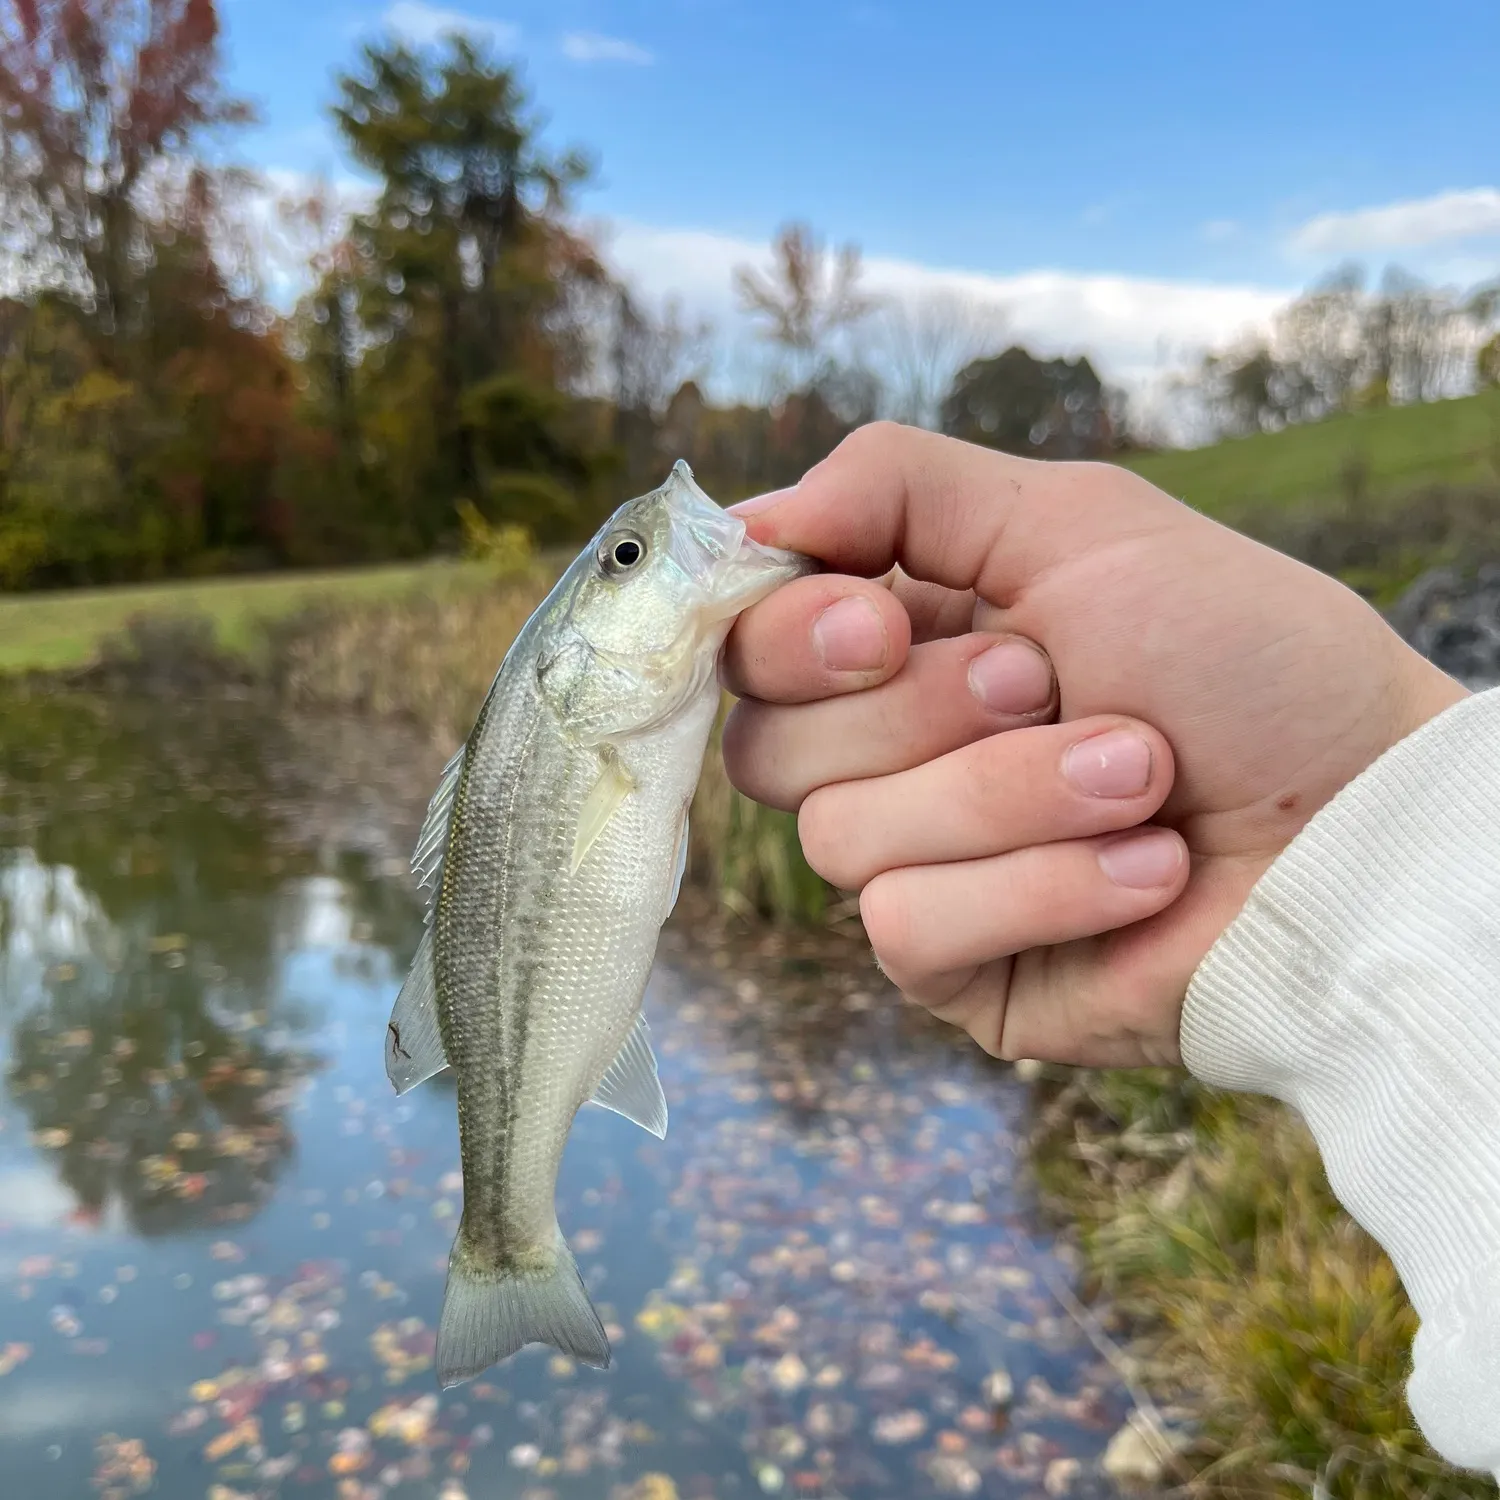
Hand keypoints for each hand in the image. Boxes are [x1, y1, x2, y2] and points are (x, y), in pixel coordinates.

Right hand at [720, 424, 1467, 1066]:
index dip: (787, 638)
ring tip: (1144, 777)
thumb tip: (746, 522)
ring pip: (841, 840)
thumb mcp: (1075, 520)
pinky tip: (1146, 874)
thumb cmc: (1241, 657)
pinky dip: (1041, 887)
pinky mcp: (954, 966)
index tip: (882, 624)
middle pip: (770, 748)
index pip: (748, 645)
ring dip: (1010, 796)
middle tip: (1050, 682)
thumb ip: (900, 485)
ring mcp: (918, 864)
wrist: (1360, 818)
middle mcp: (891, 755)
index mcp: (904, 645)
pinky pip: (908, 927)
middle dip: (924, 711)